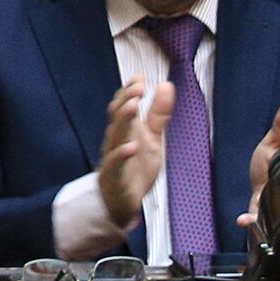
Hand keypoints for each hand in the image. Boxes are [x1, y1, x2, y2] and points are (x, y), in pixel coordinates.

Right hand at [98, 75, 172, 232]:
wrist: (121, 202)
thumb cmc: (135, 166)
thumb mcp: (153, 138)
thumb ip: (158, 114)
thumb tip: (166, 85)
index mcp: (125, 130)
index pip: (123, 105)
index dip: (129, 91)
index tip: (140, 78)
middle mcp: (116, 140)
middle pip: (117, 117)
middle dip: (126, 100)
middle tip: (138, 88)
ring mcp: (113, 157)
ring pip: (114, 136)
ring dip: (123, 119)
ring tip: (133, 105)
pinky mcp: (114, 177)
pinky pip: (115, 164)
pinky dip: (122, 154)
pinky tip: (131, 146)